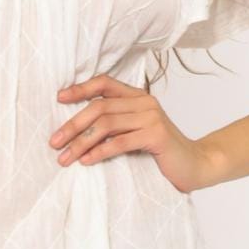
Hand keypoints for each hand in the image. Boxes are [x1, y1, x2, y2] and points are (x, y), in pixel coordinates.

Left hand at [51, 75, 213, 193]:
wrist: (195, 165)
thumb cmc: (160, 151)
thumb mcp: (136, 131)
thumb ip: (116, 123)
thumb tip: (77, 129)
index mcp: (138, 97)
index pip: (105, 83)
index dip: (80, 88)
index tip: (58, 99)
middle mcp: (145, 102)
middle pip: (100, 106)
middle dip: (72, 125)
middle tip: (54, 142)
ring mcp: (152, 117)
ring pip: (106, 124)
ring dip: (81, 142)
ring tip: (65, 158)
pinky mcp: (156, 135)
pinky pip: (119, 142)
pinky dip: (99, 152)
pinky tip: (86, 161)